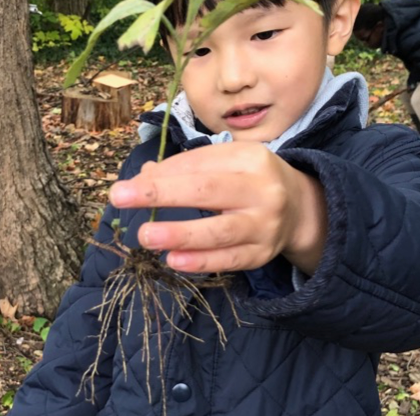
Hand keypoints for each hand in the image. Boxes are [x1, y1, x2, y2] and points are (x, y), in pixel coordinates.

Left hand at [108, 142, 327, 274]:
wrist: (300, 208)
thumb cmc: (250, 180)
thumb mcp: (227, 163)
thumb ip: (188, 168)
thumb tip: (144, 176)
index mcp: (251, 158)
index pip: (199, 164)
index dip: (162, 174)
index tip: (128, 184)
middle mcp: (262, 189)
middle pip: (207, 191)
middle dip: (161, 193)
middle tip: (119, 197)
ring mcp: (265, 224)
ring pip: (219, 231)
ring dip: (178, 233)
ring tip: (145, 236)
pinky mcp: (262, 254)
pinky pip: (229, 260)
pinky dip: (200, 261)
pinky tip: (174, 261)